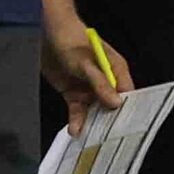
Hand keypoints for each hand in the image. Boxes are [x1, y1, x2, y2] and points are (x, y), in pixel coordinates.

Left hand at [42, 20, 130, 136]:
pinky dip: (76, 119)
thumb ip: (100, 84)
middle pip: (111, 105)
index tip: (127, 127)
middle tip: (108, 140)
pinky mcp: (74, 92)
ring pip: (94, 110)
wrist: (46, 34)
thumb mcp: (87, 64)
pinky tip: (75, 130)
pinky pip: (78, 110)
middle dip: (109, 120)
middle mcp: (105, 81)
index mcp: (115, 70)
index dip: (127, 109)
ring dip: (91, 123)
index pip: (127, 93)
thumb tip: (116, 103)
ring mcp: (89, 87)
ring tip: (89, 138)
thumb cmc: (72, 42)